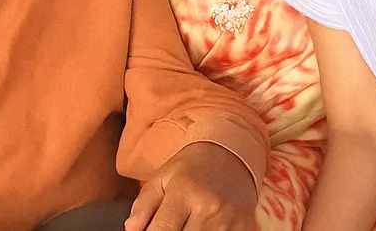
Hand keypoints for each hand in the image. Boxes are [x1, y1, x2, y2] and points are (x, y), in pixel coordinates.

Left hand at [125, 142, 256, 230]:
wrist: (232, 152)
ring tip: (187, 224)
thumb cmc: (192, 167)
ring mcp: (229, 220)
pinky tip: (204, 227)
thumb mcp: (162, 177)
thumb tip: (131, 230)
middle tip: (171, 226)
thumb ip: (143, 205)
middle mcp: (208, 207)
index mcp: (184, 192)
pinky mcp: (245, 227)